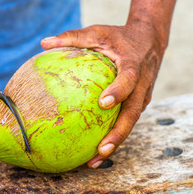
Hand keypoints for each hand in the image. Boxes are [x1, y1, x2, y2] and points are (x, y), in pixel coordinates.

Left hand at [41, 21, 167, 167]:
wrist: (149, 39)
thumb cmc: (119, 36)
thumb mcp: (97, 32)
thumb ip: (72, 37)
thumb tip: (43, 42)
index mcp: (134, 65)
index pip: (129, 79)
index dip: (119, 91)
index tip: (104, 103)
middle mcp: (142, 84)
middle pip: (133, 113)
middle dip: (119, 134)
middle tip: (101, 150)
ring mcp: (142, 96)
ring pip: (131, 122)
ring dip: (116, 142)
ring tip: (95, 160)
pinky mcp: (139, 103)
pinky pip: (126, 121)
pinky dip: (114, 136)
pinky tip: (96, 150)